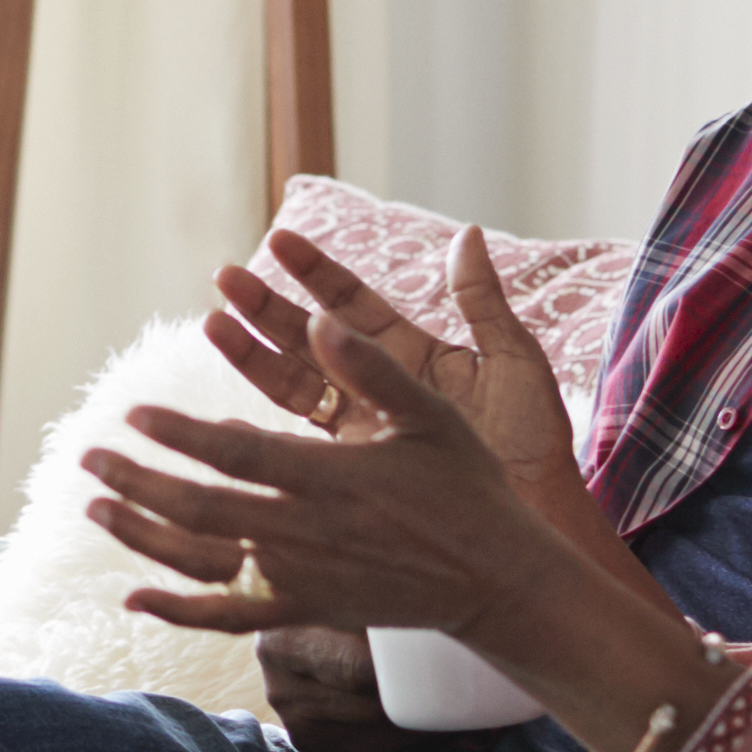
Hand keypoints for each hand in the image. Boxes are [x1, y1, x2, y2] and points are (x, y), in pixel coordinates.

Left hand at [83, 270, 706, 751]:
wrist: (497, 578)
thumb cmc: (467, 488)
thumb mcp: (431, 415)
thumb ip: (371, 368)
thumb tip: (320, 318)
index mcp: (332, 477)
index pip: (236, 453)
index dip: (179, 435)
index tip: (132, 414)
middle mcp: (308, 531)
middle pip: (202, 508)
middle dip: (138, 482)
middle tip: (87, 459)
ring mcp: (304, 578)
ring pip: (205, 561)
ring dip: (143, 535)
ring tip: (95, 507)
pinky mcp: (308, 609)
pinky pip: (231, 617)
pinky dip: (178, 611)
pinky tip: (134, 597)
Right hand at [200, 228, 597, 492]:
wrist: (537, 518)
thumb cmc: (534, 443)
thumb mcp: (513, 362)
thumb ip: (482, 301)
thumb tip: (467, 233)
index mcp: (414, 355)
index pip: (354, 303)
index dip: (316, 272)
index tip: (279, 240)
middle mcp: (379, 388)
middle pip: (311, 339)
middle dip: (267, 307)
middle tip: (225, 277)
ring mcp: (363, 430)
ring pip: (295, 384)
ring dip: (253, 355)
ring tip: (214, 323)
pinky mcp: (353, 472)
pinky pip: (299, 446)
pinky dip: (261, 430)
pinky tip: (227, 413)